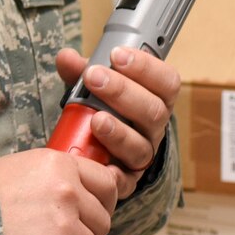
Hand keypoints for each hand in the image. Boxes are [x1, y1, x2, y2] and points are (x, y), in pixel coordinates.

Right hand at [0, 147, 116, 234]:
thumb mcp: (23, 168)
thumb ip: (57, 176)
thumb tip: (87, 189)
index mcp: (59, 165)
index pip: (106, 184)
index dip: (102, 201)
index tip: (94, 209)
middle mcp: (66, 192)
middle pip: (101, 221)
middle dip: (84, 230)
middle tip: (58, 233)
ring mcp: (64, 225)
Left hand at [55, 45, 180, 199]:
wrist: (94, 150)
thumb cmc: (99, 108)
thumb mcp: (90, 86)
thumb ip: (80, 71)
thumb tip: (67, 58)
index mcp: (154, 98)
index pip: (166, 81)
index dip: (147, 67)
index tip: (117, 54)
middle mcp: (153, 128)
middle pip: (154, 111)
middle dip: (123, 91)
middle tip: (93, 77)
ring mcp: (142, 154)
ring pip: (141, 145)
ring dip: (119, 131)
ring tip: (96, 119)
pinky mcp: (128, 179)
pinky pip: (125, 179)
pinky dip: (112, 173)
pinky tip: (99, 163)